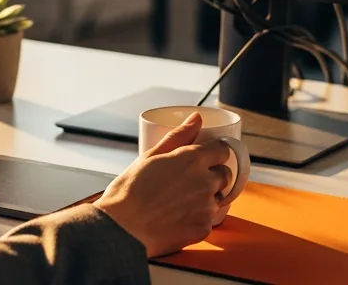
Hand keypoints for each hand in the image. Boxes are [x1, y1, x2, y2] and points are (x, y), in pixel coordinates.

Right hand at [94, 113, 233, 256]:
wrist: (122, 228)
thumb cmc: (130, 191)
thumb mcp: (150, 155)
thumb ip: (178, 136)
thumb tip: (197, 118)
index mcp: (193, 160)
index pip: (222, 150)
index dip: (214, 153)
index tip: (205, 157)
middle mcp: (206, 182)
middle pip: (225, 175)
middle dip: (213, 175)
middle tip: (189, 180)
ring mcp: (207, 207)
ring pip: (218, 198)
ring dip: (207, 197)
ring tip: (181, 201)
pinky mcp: (204, 228)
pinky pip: (209, 219)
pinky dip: (198, 218)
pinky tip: (178, 217)